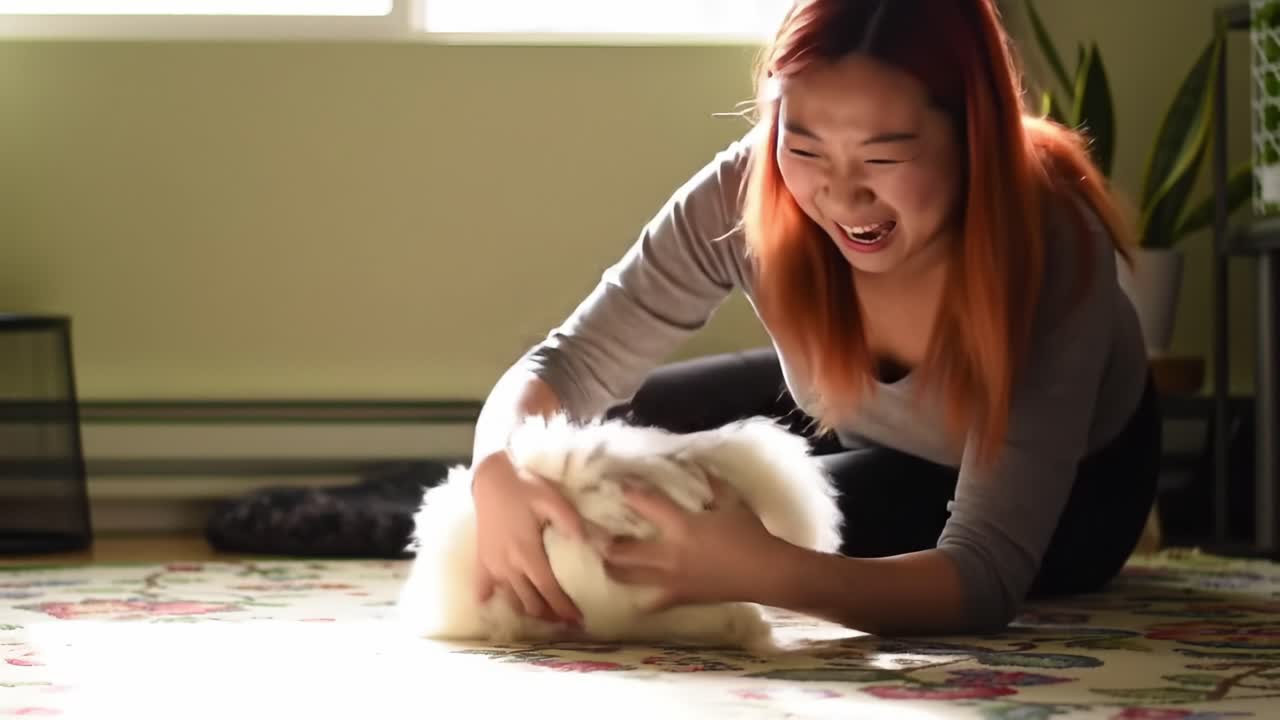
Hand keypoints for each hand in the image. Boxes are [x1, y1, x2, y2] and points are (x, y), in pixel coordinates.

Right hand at [471, 450, 583, 624]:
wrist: (491, 477)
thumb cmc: (524, 486)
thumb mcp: (551, 498)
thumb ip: (569, 521)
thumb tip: (586, 542)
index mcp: (527, 553)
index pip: (548, 589)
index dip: (563, 608)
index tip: (578, 622)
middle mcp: (508, 565)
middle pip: (530, 601)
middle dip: (550, 615)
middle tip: (566, 622)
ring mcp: (492, 564)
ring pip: (510, 599)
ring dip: (527, 611)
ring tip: (543, 616)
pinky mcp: (481, 559)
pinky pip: (482, 587)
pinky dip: (489, 598)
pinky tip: (494, 604)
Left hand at [601, 474, 786, 609]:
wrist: (767, 573)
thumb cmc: (751, 534)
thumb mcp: (732, 502)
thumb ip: (713, 485)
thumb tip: (699, 467)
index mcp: (681, 525)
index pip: (645, 505)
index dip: (627, 493)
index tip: (615, 485)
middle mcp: (668, 553)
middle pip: (622, 550)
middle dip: (604, 542)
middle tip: (592, 533)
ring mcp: (671, 579)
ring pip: (628, 577)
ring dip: (613, 568)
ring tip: (604, 559)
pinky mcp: (680, 597)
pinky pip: (651, 602)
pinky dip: (641, 599)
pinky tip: (635, 597)